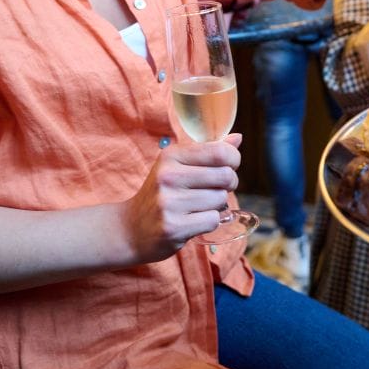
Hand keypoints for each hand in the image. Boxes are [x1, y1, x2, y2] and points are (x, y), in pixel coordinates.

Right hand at [124, 133, 241, 261]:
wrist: (130, 229)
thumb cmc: (161, 194)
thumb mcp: (178, 166)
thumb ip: (208, 152)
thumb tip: (238, 138)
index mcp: (171, 156)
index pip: (220, 151)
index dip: (234, 159)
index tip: (229, 166)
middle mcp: (169, 176)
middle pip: (225, 176)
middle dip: (229, 184)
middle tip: (218, 189)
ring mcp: (170, 202)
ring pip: (221, 199)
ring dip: (217, 205)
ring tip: (199, 206)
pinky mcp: (174, 227)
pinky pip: (213, 220)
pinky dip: (209, 222)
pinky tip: (194, 220)